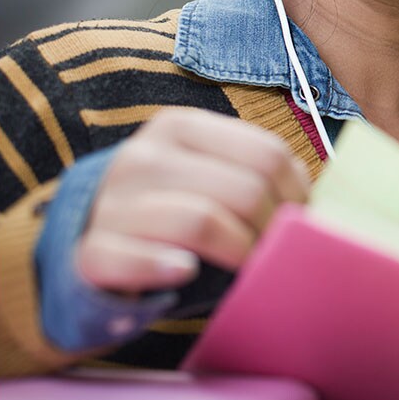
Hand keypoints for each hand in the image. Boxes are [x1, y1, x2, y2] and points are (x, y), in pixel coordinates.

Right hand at [75, 108, 309, 295]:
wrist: (83, 242)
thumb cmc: (166, 211)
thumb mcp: (205, 176)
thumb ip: (252, 175)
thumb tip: (315, 203)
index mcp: (180, 127)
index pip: (267, 154)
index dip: (298, 196)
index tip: (301, 223)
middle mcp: (144, 156)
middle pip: (244, 190)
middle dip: (274, 230)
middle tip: (278, 254)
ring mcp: (113, 202)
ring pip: (202, 221)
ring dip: (239, 254)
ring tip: (247, 269)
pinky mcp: (91, 251)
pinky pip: (139, 259)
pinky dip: (168, 268)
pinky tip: (185, 271)